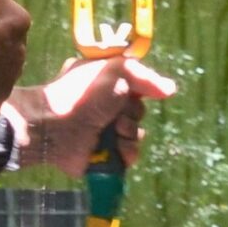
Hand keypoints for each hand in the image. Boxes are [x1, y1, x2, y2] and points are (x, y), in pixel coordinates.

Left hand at [9, 54, 175, 176]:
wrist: (56, 126)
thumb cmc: (83, 94)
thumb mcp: (118, 71)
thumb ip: (146, 77)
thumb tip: (171, 90)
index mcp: (108, 85)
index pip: (138, 88)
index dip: (139, 91)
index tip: (131, 91)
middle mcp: (108, 107)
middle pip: (140, 112)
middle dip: (132, 114)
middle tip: (115, 112)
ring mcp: (106, 132)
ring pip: (137, 135)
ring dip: (129, 133)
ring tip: (112, 130)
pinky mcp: (105, 155)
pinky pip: (130, 155)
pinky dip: (125, 152)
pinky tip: (114, 147)